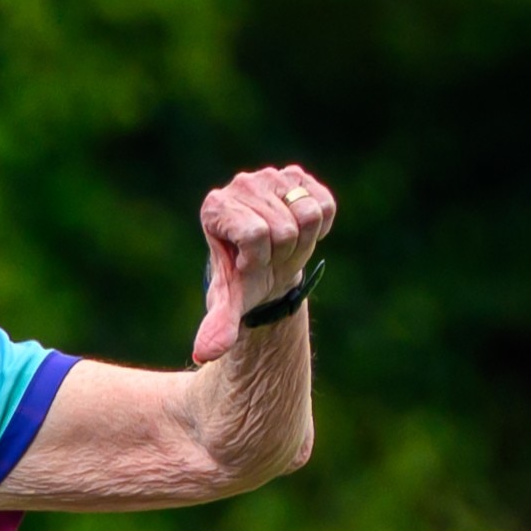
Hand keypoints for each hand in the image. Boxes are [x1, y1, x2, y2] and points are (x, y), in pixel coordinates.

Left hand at [191, 164, 336, 364]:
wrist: (265, 265)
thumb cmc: (244, 280)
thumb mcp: (231, 303)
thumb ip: (218, 325)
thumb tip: (205, 354)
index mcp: (215, 207)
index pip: (255, 234)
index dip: (260, 260)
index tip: (249, 264)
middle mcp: (241, 184)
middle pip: (285, 228)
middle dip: (283, 254)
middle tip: (270, 258)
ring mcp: (270, 176)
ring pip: (309, 213)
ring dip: (303, 241)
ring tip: (283, 245)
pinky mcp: (298, 176)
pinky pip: (326, 204)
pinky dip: (320, 227)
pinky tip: (301, 231)